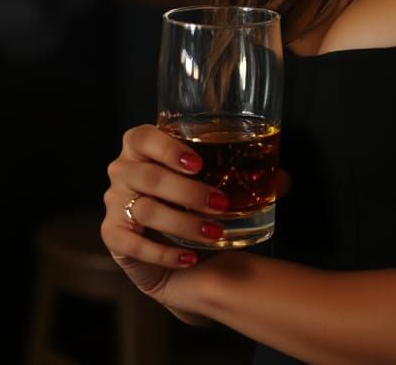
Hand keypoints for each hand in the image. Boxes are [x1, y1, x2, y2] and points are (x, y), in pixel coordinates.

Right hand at [101, 123, 291, 304]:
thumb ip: (251, 175)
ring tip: (215, 234)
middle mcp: (123, 169)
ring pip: (144, 209)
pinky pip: (132, 243)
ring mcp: (114, 203)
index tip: (198, 164)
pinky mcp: (112, 236)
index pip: (143, 137)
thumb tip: (283, 180)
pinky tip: (190, 257)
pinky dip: (164, 252)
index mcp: (143, 145)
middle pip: (147, 176)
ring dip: (183, 224)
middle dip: (187, 192)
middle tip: (221, 205)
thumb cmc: (197, 200)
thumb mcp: (221, 181)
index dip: (167, 148)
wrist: (178, 245)